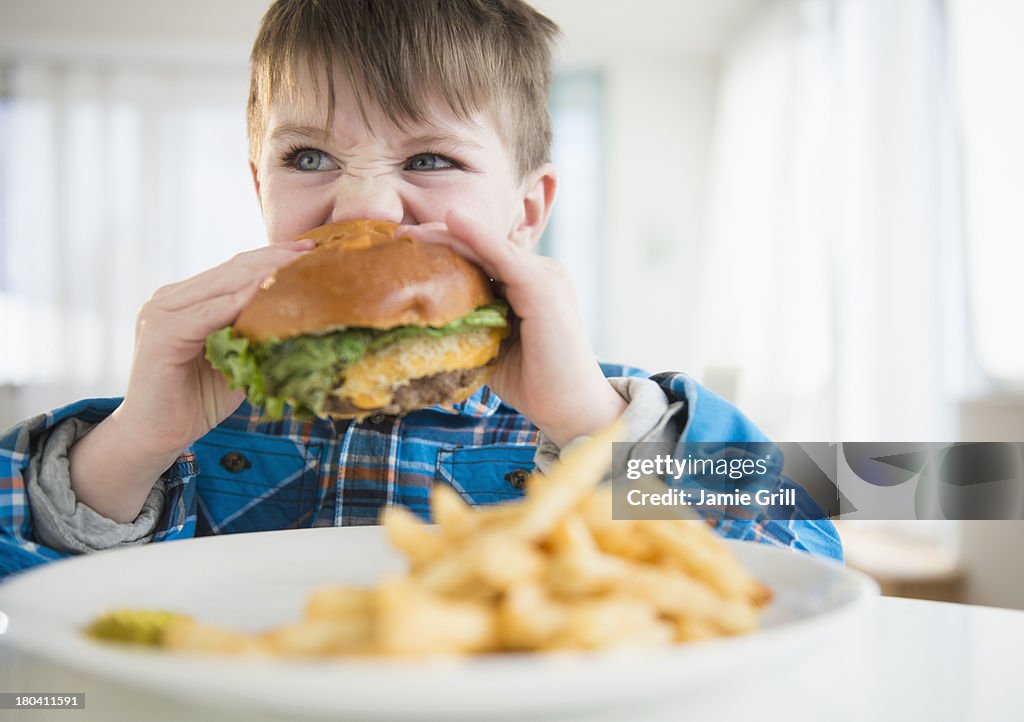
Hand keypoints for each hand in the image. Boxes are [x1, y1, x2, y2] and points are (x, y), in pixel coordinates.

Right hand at [117, 239, 314, 457]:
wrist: (155, 436)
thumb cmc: (198, 400)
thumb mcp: (236, 359)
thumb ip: (256, 333)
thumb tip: (302, 319)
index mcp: (186, 300)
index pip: (235, 269)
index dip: (273, 257)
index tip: (311, 250)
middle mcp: (169, 299)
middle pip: (232, 269)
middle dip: (275, 258)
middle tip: (313, 251)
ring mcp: (161, 312)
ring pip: (223, 284)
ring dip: (264, 274)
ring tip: (300, 267)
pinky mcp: (160, 333)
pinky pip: (209, 313)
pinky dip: (240, 303)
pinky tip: (267, 294)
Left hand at [398, 212, 625, 446]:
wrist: (571, 409)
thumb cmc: (534, 383)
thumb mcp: (493, 346)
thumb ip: (471, 326)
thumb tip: (424, 324)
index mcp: (530, 285)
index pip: (482, 259)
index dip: (446, 250)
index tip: (406, 249)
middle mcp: (540, 273)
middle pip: (482, 248)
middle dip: (440, 238)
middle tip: (398, 236)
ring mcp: (544, 276)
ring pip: (488, 247)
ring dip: (448, 235)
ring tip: (411, 232)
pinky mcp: (542, 287)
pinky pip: (502, 255)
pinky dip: (476, 236)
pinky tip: (451, 221)